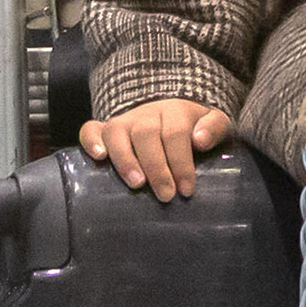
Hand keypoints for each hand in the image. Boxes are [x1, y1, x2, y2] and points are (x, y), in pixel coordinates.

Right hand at [78, 95, 231, 200]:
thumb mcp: (215, 122)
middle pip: (146, 134)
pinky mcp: (105, 129)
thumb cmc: (195, 127)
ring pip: (117, 132)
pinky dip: (91, 142)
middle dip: (156, 167)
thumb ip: (214, 128)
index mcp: (175, 111)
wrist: (171, 112)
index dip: (181, 163)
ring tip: (137, 184)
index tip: (186, 190)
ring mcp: (124, 121)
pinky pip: (90, 129)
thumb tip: (200, 141)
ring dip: (125, 159)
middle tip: (166, 195)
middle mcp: (146, 114)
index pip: (175, 133)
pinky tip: (99, 158)